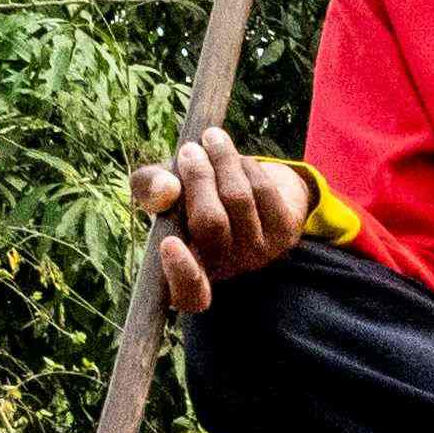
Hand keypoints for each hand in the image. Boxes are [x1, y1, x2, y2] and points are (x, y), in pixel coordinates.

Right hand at [128, 132, 316, 321]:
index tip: (168, 243)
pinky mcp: (285, 235)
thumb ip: (148, 188)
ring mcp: (257, 257)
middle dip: (198, 177)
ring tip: (212, 140)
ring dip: (222, 158)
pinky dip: (245, 164)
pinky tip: (237, 160)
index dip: (180, 272)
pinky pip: (261, 188)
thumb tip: (166, 189)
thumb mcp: (161, 191)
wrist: (247, 194)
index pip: (187, 293)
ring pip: (237, 197)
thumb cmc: (191, 197)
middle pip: (210, 222)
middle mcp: (224, 274)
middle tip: (189, 151)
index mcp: (187, 275)